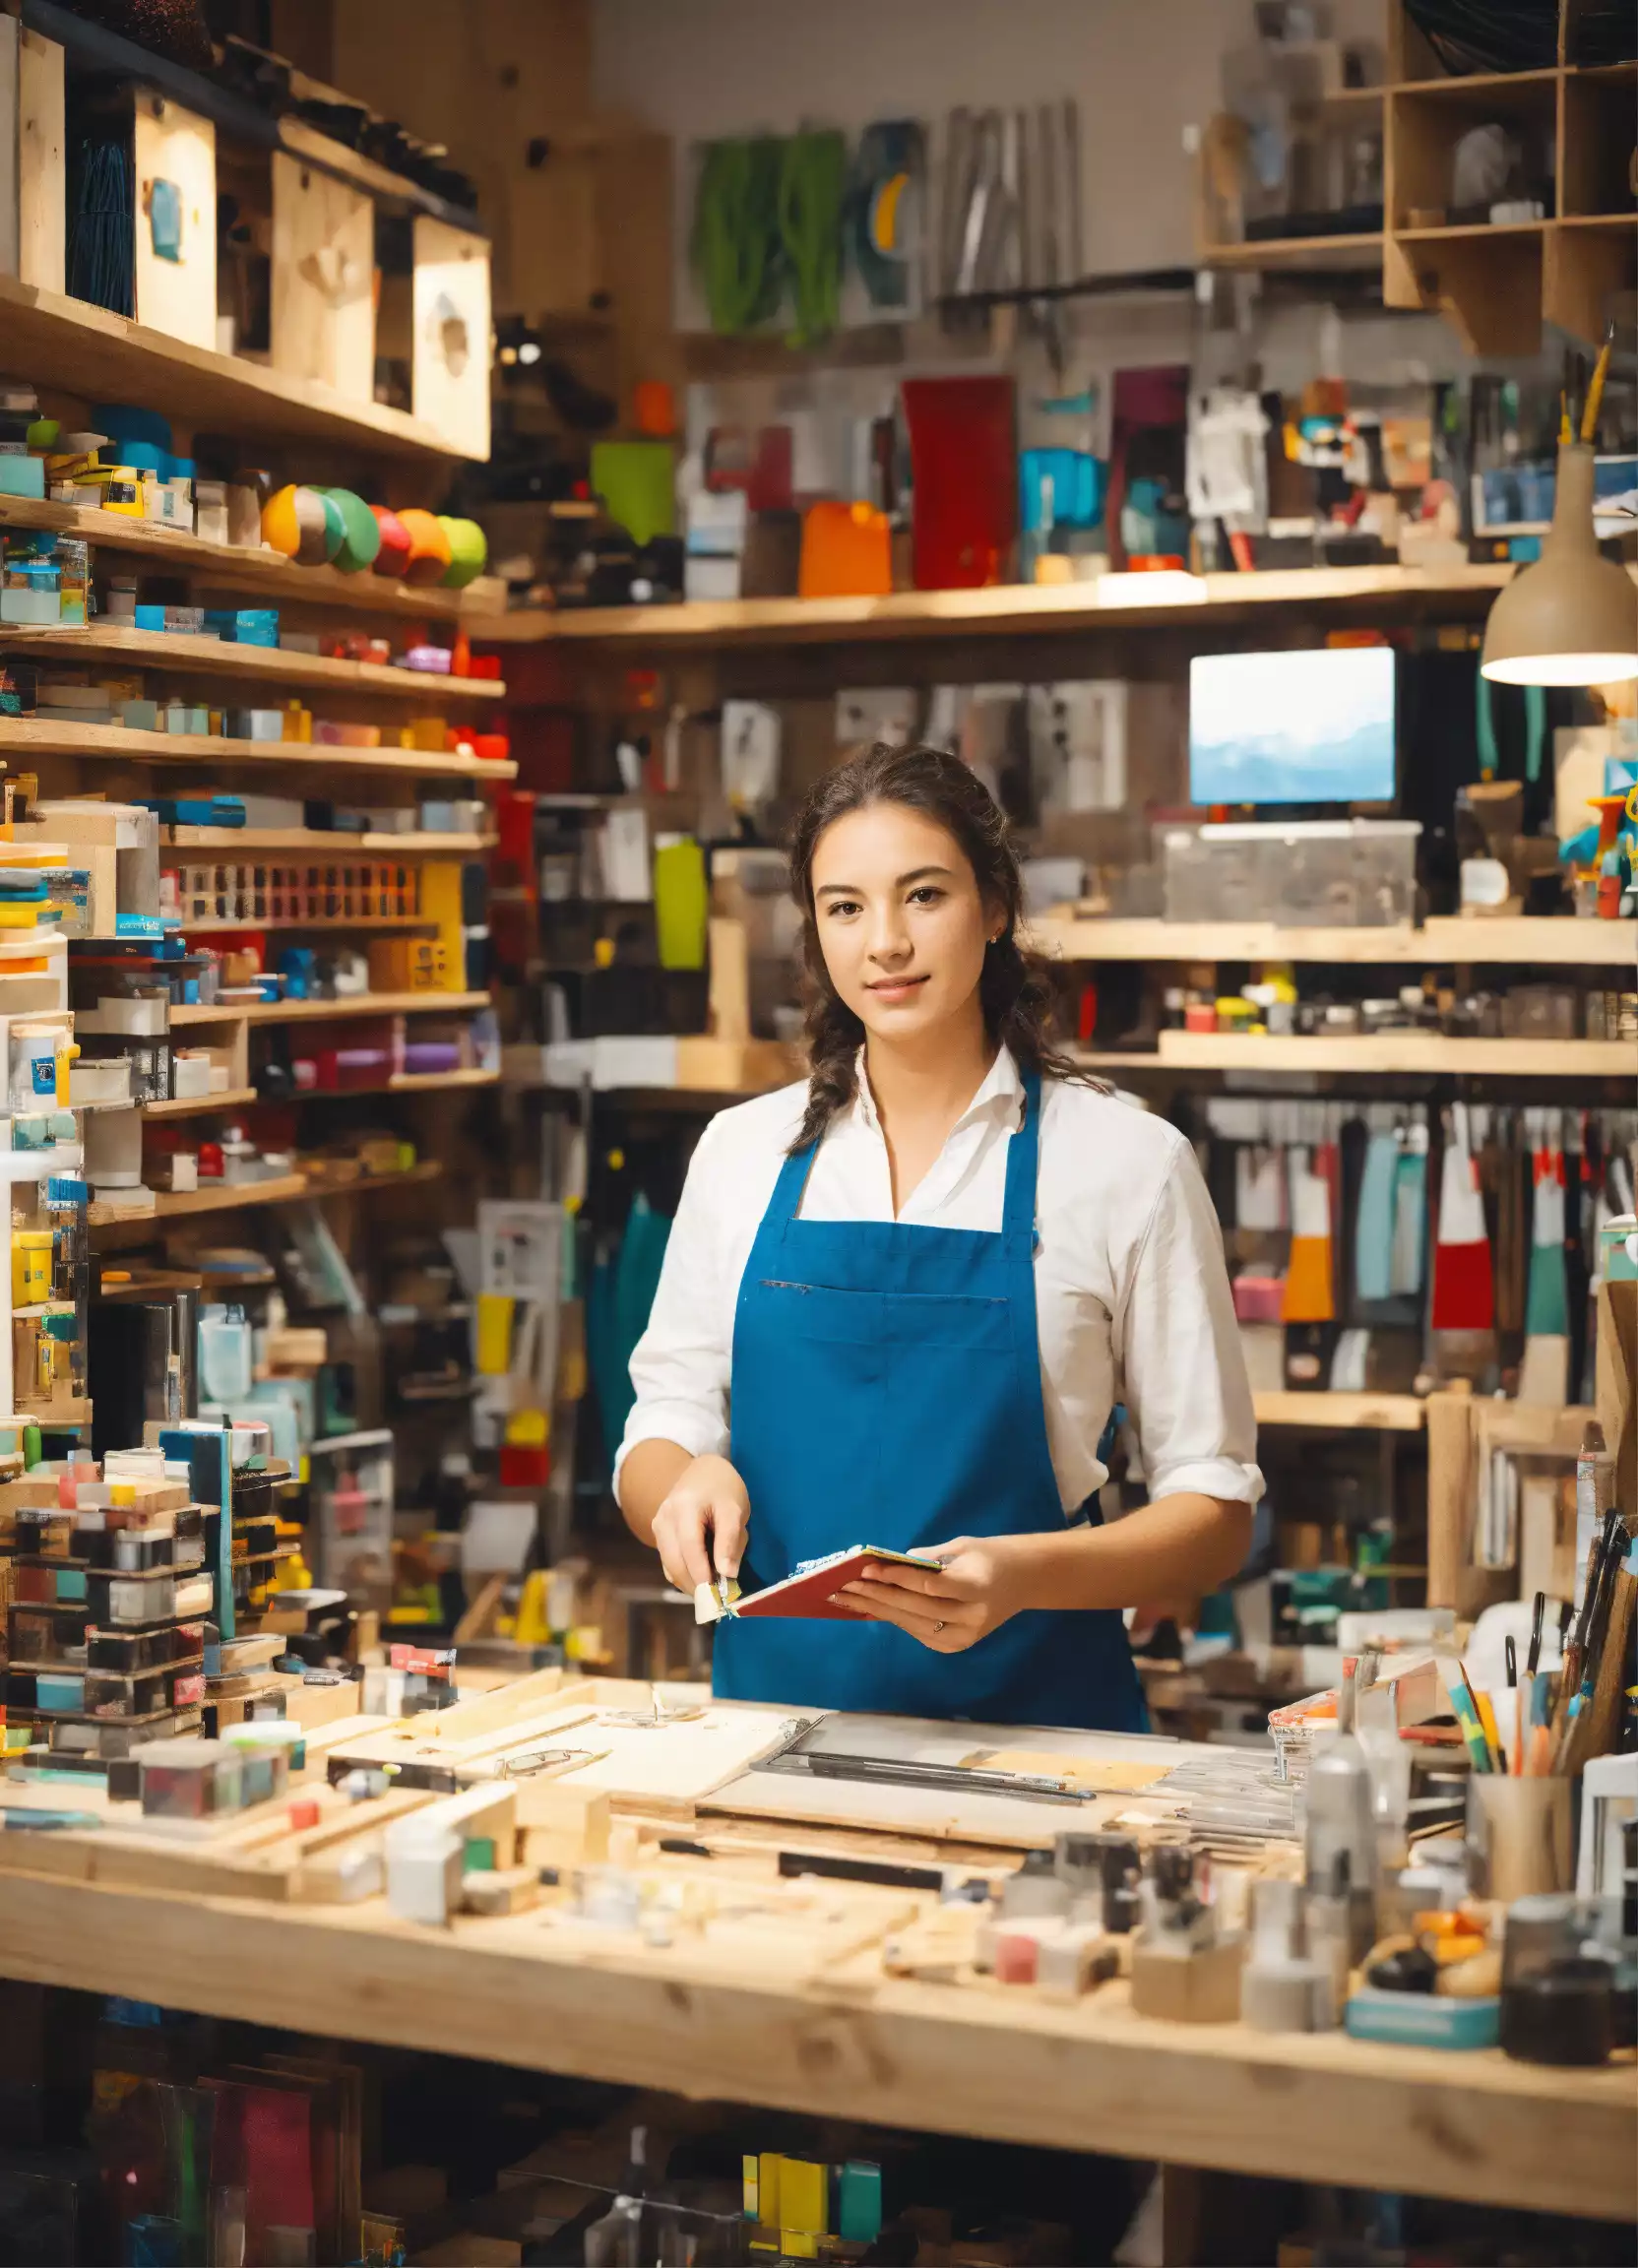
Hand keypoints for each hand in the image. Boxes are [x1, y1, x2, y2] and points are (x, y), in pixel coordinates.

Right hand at [651, 1454, 749, 1594]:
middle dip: (695, 1585)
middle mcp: (665, 1517)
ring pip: (669, 1565)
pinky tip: (701, 1579)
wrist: (703, 1471)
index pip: (690, 1547)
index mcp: (685, 1506)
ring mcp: (658, 1525)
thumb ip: (731, 1541)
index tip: (717, 1595)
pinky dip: (683, 1575)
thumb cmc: (724, 1489)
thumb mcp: (735, 1509)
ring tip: (713, 1592)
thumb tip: (728, 1575)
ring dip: (689, 1583)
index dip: (702, 1573)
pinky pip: (668, 1562)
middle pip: (675, 1560)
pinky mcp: (658, 1534)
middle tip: (717, 1602)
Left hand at [832, 1535, 1040, 1653]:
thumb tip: (885, 1564)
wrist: (1025, 1580)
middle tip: (845, 1584)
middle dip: (877, 1595)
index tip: (867, 1566)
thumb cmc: (991, 1555)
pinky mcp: (955, 1646)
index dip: (897, 1577)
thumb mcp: (962, 1547)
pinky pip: (916, 1631)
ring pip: (911, 1623)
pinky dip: (892, 1618)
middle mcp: (972, 1618)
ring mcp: (964, 1637)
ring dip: (877, 1609)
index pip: (931, 1585)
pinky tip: (869, 1608)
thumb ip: (926, 1559)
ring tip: (847, 1597)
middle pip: (916, 1608)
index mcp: (978, 1588)